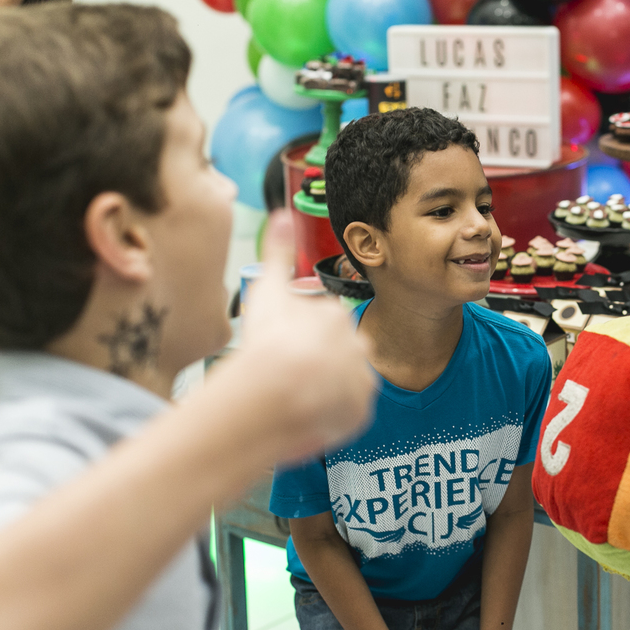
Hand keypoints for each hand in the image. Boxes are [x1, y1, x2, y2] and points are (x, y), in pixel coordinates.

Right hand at [221, 214, 376, 463]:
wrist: (277, 391)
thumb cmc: (268, 341)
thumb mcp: (267, 288)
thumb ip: (278, 252)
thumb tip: (283, 214)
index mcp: (337, 316)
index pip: (319, 325)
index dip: (296, 337)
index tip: (281, 347)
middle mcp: (359, 346)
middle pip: (335, 353)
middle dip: (315, 362)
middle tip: (287, 372)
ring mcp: (361, 381)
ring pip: (341, 383)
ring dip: (323, 388)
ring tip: (293, 395)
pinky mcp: (360, 413)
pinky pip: (345, 413)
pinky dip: (329, 415)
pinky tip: (306, 413)